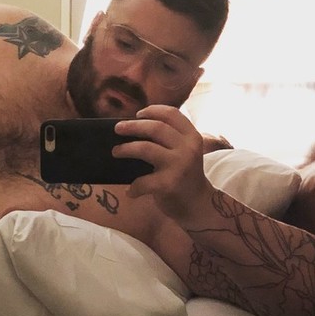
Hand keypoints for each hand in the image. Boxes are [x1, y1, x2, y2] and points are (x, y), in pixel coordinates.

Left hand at [113, 105, 214, 224]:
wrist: (198, 204)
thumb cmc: (185, 176)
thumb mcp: (184, 152)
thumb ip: (169, 140)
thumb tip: (133, 128)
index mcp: (192, 137)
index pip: (172, 114)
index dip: (152, 111)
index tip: (138, 114)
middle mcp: (188, 148)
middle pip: (155, 127)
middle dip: (132, 126)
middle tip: (117, 129)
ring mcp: (179, 166)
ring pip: (145, 148)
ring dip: (125, 149)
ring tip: (116, 152)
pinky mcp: (169, 184)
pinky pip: (143, 181)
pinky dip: (133, 187)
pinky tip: (131, 191)